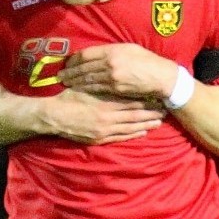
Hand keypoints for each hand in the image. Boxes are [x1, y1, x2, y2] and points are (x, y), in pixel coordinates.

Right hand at [41, 88, 164, 143]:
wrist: (53, 116)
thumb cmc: (68, 97)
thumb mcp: (87, 87)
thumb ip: (103, 85)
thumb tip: (118, 79)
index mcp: (106, 102)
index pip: (132, 101)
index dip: (146, 99)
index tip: (157, 96)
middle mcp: (108, 117)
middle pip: (135, 115)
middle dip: (151, 113)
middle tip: (165, 110)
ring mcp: (105, 130)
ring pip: (131, 127)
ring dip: (146, 124)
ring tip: (159, 122)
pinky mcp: (100, 139)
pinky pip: (121, 137)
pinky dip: (133, 134)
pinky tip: (143, 132)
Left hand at [59, 43, 176, 101]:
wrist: (160, 76)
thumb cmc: (146, 61)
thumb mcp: (128, 49)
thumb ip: (111, 50)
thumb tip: (95, 54)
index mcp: (112, 50)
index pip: (86, 54)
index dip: (74, 60)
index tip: (67, 63)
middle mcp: (110, 62)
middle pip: (83, 68)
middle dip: (70, 72)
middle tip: (59, 76)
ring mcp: (113, 77)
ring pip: (88, 79)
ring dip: (74, 82)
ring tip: (65, 83)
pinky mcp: (116, 89)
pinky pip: (97, 89)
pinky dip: (85, 89)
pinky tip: (78, 90)